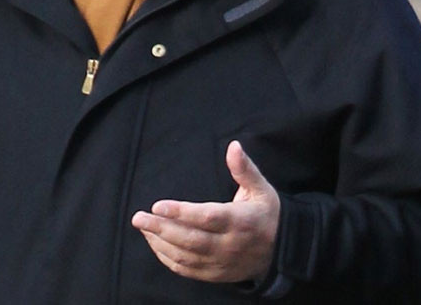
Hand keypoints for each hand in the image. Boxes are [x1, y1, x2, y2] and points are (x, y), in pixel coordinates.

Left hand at [131, 140, 280, 282]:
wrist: (282, 250)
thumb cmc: (267, 214)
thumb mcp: (261, 188)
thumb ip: (244, 168)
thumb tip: (233, 146)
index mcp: (241, 220)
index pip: (207, 217)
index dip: (181, 212)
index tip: (158, 204)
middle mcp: (229, 244)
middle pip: (190, 239)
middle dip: (161, 228)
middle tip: (138, 217)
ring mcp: (221, 262)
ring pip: (184, 256)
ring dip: (160, 243)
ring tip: (144, 227)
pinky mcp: (215, 274)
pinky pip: (186, 269)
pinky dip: (167, 258)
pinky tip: (155, 243)